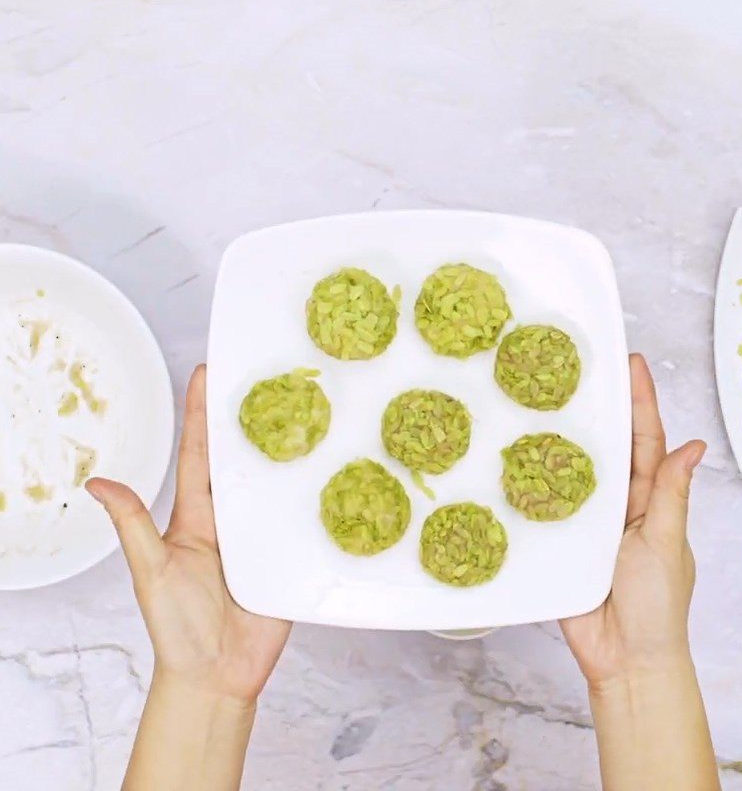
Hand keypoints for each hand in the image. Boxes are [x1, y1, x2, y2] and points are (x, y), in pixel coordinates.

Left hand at [86, 365, 290, 704]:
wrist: (217, 675)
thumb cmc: (178, 626)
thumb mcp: (152, 571)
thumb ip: (133, 526)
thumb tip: (97, 483)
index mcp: (198, 514)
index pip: (201, 452)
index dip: (202, 412)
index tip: (209, 371)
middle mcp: (233, 517)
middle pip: (246, 458)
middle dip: (256, 417)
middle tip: (273, 376)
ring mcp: (264, 535)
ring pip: (280, 483)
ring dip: (294, 449)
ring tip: (312, 410)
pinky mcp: (290, 556)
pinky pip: (306, 519)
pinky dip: (320, 495)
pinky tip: (338, 469)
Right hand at [559, 354, 719, 790]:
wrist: (624, 657)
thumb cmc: (656, 604)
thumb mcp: (666, 543)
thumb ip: (671, 496)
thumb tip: (692, 446)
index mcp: (650, 499)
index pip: (647, 441)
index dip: (641, 402)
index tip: (632, 365)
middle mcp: (617, 503)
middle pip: (606, 447)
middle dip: (597, 408)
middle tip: (578, 370)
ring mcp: (586, 520)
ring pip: (571, 470)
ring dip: (561, 439)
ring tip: (542, 402)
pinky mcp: (559, 539)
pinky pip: (545, 505)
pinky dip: (533, 483)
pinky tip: (515, 458)